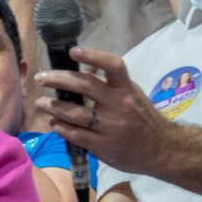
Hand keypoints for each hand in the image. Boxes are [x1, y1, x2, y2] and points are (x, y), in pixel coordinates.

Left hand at [34, 46, 168, 174]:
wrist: (161, 150)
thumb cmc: (142, 118)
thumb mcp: (132, 95)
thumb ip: (110, 84)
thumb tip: (81, 71)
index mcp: (127, 88)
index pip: (112, 65)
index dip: (92, 56)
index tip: (73, 51)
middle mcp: (119, 105)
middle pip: (85, 86)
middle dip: (58, 79)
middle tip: (41, 77)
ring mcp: (111, 126)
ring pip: (76, 113)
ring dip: (54, 107)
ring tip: (40, 103)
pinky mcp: (104, 146)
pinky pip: (77, 134)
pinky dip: (61, 128)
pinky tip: (54, 123)